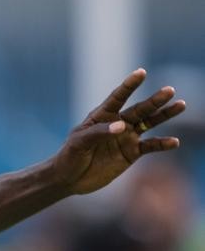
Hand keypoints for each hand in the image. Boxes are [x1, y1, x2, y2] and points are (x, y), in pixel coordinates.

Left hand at [53, 69, 185, 194]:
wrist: (70, 178)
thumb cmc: (69, 156)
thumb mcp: (80, 142)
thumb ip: (100, 132)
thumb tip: (122, 126)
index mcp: (101, 116)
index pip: (117, 98)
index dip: (129, 85)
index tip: (141, 72)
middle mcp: (117, 123)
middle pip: (139, 109)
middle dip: (154, 100)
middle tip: (169, 90)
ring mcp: (126, 137)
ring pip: (149, 123)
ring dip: (164, 115)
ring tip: (180, 105)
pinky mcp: (131, 153)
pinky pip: (150, 146)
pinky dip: (162, 144)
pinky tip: (174, 142)